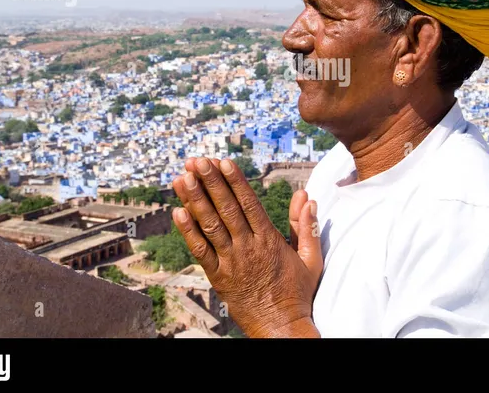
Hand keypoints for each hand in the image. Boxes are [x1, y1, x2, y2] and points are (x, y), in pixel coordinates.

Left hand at [172, 157, 322, 337]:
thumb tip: (307, 197)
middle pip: (226, 208)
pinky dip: (188, 232)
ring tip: (182, 178)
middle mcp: (247, 247)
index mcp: (269, 240)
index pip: (248, 203)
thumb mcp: (311, 259)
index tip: (223, 162)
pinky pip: (200, 251)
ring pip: (210, 226)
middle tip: (197, 161)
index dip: (234, 181)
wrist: (281, 327)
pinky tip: (178, 212)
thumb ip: (307, 227)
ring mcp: (230, 262)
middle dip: (210, 182)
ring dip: (194, 200)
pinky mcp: (218, 277)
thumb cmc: (297, 293)